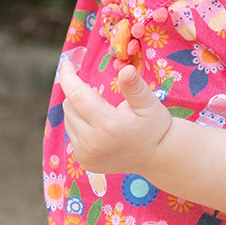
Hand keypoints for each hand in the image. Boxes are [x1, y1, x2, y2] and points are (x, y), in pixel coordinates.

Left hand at [58, 59, 172, 174]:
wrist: (157, 157)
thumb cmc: (154, 125)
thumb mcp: (148, 103)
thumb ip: (134, 86)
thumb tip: (125, 69)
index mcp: (107, 125)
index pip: (76, 96)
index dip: (68, 77)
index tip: (67, 63)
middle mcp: (92, 143)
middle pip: (69, 107)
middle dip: (77, 93)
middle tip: (96, 92)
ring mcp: (86, 155)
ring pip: (69, 120)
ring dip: (78, 109)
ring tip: (101, 111)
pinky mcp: (85, 162)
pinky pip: (73, 134)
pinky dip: (80, 125)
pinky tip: (98, 126)